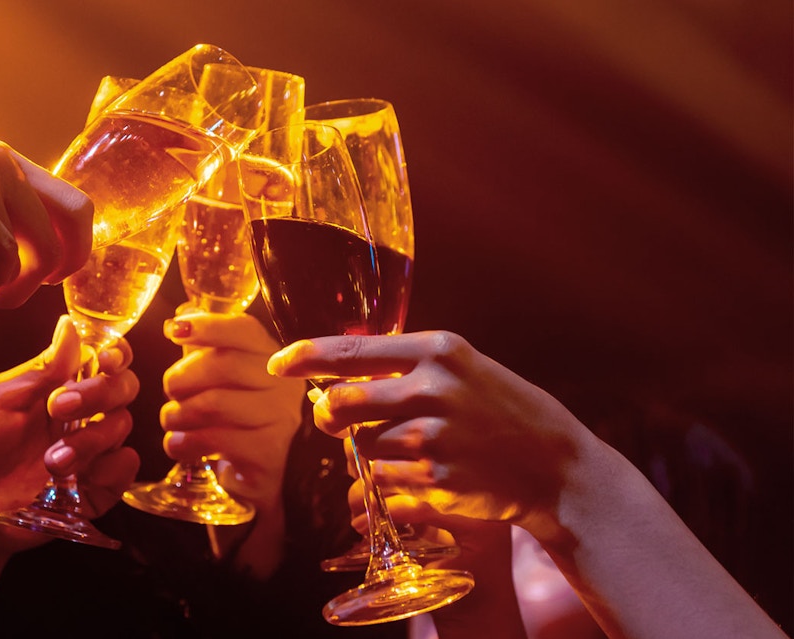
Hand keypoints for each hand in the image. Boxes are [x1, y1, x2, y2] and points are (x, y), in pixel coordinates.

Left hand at [0, 315, 138, 638]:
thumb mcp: (1, 399)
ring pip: (122, 426)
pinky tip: (79, 477)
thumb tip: (70, 324)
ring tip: (51, 460)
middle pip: (123, 388)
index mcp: (61, 387)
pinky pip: (126, 466)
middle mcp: (83, 415)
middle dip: (98, 393)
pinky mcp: (98, 487)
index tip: (103, 358)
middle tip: (60, 407)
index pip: (104, 359)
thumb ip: (42, 368)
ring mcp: (93, 451)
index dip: (114, 352)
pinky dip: (109, 467)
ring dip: (89, 439)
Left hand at [160, 309, 305, 515]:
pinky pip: (216, 440)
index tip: (172, 331)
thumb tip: (182, 315)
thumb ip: (203, 347)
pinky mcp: (269, 454)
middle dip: (182, 377)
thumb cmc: (233, 421)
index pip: (244, 329)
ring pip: (215, 403)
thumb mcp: (218, 380)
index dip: (207, 326)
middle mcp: (284, 385)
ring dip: (178, 413)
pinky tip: (177, 445)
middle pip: (224, 364)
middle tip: (170, 392)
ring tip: (171, 420)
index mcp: (274, 357)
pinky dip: (184, 442)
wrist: (255, 477)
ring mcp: (281, 420)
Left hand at [267, 330, 597, 533]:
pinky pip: (381, 484)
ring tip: (401, 450)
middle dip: (327, 416)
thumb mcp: (463, 367)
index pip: (349, 350)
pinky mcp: (436, 481)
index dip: (304, 358)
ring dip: (365, 453)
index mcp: (437, 350)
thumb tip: (341, 370)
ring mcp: (433, 438)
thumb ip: (407, 365)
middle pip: (340, 405)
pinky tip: (412, 477)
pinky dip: (384, 485)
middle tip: (333, 420)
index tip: (278, 363)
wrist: (556, 466)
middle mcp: (432, 390)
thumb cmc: (504, 409)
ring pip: (359, 449)